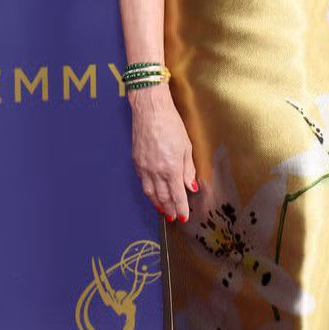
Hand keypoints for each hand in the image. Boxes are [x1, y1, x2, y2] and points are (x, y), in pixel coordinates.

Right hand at [130, 85, 198, 220]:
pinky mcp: (136, 162)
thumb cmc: (171, 125)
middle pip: (163, 197)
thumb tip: (192, 187)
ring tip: (162, 210)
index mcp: (171, 168)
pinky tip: (152, 194)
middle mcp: (156, 171)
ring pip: (150, 193)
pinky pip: (143, 182)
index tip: (184, 216)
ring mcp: (144, 167)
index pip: (177, 195)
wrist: (150, 111)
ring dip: (157, 204)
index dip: (181, 208)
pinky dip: (148, 191)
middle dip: (169, 209)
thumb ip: (188, 170)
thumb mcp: (186, 147)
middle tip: (173, 218)